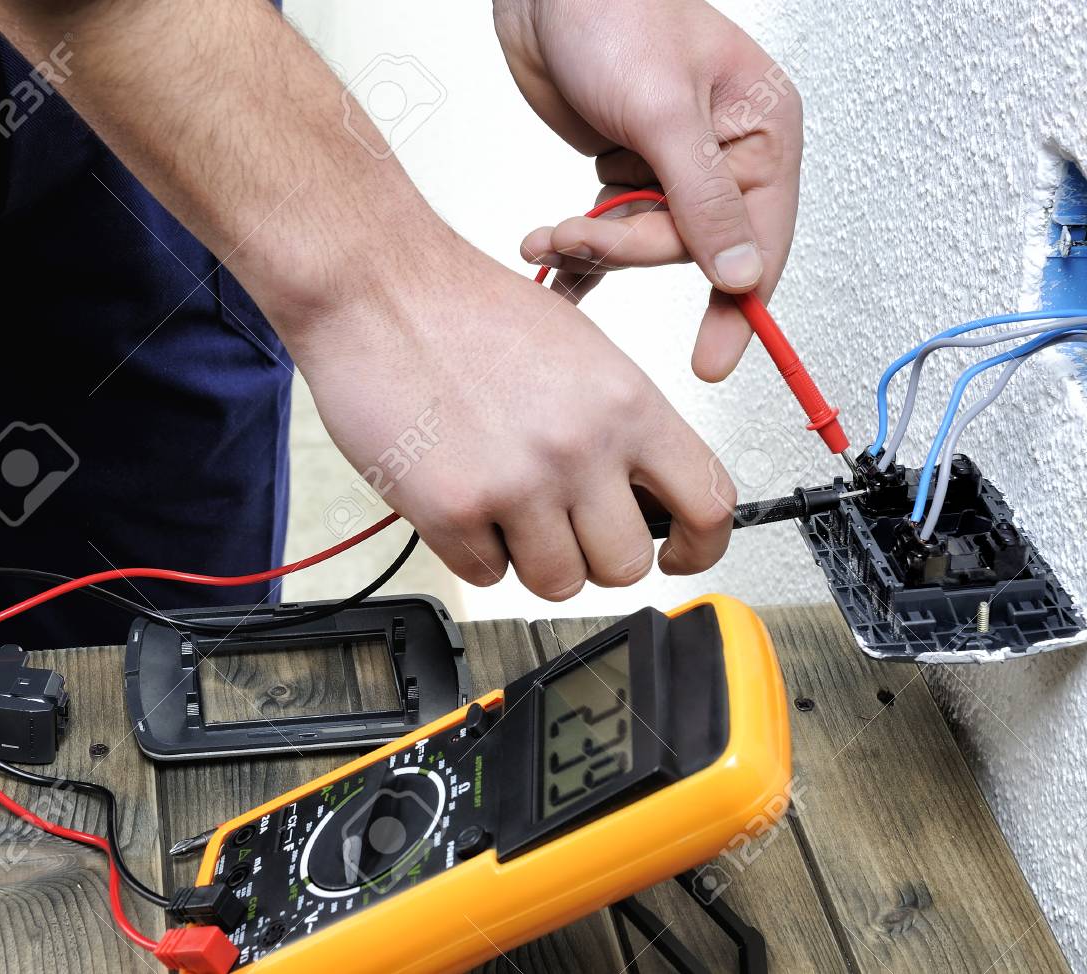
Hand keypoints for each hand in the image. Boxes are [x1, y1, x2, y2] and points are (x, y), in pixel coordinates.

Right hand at [286, 226, 734, 599]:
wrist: (378, 287)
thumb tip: (648, 495)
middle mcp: (582, 446)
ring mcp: (518, 483)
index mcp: (627, 403)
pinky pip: (487, 574)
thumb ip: (624, 427)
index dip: (701, 547)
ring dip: (535, 560)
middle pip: (628, 566)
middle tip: (569, 530)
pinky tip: (462, 498)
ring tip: (508, 509)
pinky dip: (474, 550)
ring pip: (560, 584)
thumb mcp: (583, 353)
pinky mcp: (452, 510)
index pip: (708, 503)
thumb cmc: (469, 311)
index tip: (680, 554)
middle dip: (597, 558)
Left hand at [494, 0, 802, 381]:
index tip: (715, 360)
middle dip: (630, 250)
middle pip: (691, 249)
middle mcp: (725, 156)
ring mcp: (675, 168)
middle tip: (578, 242)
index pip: (760, 239)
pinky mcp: (629, 173)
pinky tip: (557, 266)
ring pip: (646, 246)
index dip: (738, 304)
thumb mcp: (662, 110)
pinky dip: (585, 252)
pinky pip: (616, 234)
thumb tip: (742, 276)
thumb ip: (703, 199)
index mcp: (761, 133)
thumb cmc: (613, 12)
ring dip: (595, 248)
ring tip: (548, 235)